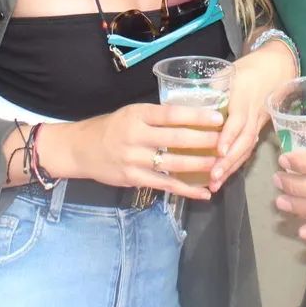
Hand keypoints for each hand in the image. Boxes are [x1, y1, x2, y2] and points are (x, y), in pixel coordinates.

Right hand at [44, 102, 225, 202]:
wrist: (80, 149)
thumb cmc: (111, 128)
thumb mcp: (131, 114)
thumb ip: (157, 117)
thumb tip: (193, 117)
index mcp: (137, 115)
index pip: (171, 114)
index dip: (196, 116)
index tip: (217, 117)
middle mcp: (136, 136)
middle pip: (175, 139)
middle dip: (203, 141)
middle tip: (225, 142)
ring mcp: (134, 159)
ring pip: (173, 163)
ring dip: (199, 165)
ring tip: (219, 165)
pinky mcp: (134, 178)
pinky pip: (165, 184)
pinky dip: (186, 190)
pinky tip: (203, 193)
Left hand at [211, 40, 296, 190]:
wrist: (277, 67)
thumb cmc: (249, 68)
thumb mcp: (228, 70)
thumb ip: (211, 86)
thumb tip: (190, 103)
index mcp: (244, 96)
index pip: (237, 120)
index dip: (229, 136)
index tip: (218, 150)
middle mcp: (252, 113)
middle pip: (243, 140)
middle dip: (229, 160)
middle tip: (213, 176)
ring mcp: (258, 123)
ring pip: (247, 148)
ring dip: (232, 167)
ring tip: (216, 184)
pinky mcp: (258, 129)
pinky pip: (249, 148)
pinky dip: (237, 163)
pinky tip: (225, 176)